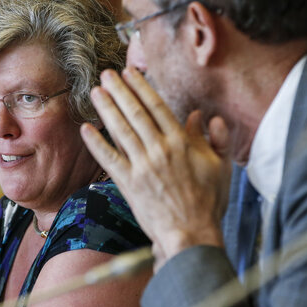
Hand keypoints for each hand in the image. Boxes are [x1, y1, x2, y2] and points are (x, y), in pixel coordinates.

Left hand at [80, 68, 231, 269]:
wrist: (191, 233)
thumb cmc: (208, 202)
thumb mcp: (220, 167)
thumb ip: (214, 138)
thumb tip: (203, 116)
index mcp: (181, 143)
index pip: (158, 107)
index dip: (142, 88)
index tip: (131, 74)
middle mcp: (160, 150)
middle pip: (136, 114)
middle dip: (120, 91)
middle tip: (106, 75)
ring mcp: (142, 167)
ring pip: (121, 131)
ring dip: (107, 109)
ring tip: (96, 92)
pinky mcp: (129, 184)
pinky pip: (109, 159)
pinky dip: (96, 143)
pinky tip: (86, 129)